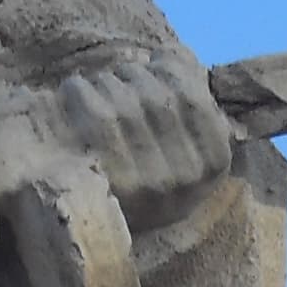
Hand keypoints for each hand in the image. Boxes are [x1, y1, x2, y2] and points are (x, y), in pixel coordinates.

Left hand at [56, 55, 235, 210]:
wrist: (93, 232)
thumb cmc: (144, 177)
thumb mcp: (181, 148)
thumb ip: (188, 100)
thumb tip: (172, 54)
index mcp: (213, 166)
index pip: (195, 96)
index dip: (171, 70)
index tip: (154, 65)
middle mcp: (185, 177)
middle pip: (158, 96)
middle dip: (135, 76)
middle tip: (119, 78)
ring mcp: (146, 180)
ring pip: (126, 100)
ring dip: (107, 81)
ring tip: (98, 87)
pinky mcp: (104, 177)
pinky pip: (95, 108)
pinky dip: (80, 89)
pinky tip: (74, 92)